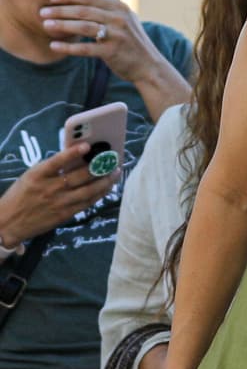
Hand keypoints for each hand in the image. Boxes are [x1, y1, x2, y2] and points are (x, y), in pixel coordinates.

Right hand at [0, 142, 119, 242]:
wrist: (8, 222)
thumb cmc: (20, 195)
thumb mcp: (30, 177)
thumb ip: (50, 169)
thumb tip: (76, 158)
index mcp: (37, 175)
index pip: (56, 161)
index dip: (72, 153)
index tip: (87, 145)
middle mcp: (49, 188)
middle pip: (78, 176)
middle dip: (98, 167)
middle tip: (111, 159)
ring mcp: (59, 202)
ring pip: (88, 190)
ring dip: (104, 181)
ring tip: (115, 172)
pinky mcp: (65, 214)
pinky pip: (87, 203)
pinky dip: (99, 194)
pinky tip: (108, 187)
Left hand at [40, 0, 167, 82]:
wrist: (149, 66)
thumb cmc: (134, 39)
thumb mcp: (127, 14)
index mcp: (120, 8)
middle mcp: (119, 19)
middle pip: (84, 11)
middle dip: (61, 11)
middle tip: (42, 12)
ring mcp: (117, 36)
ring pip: (83, 27)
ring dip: (62, 25)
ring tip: (46, 25)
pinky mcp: (113, 52)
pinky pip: (86, 48)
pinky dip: (69, 47)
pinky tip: (54, 45)